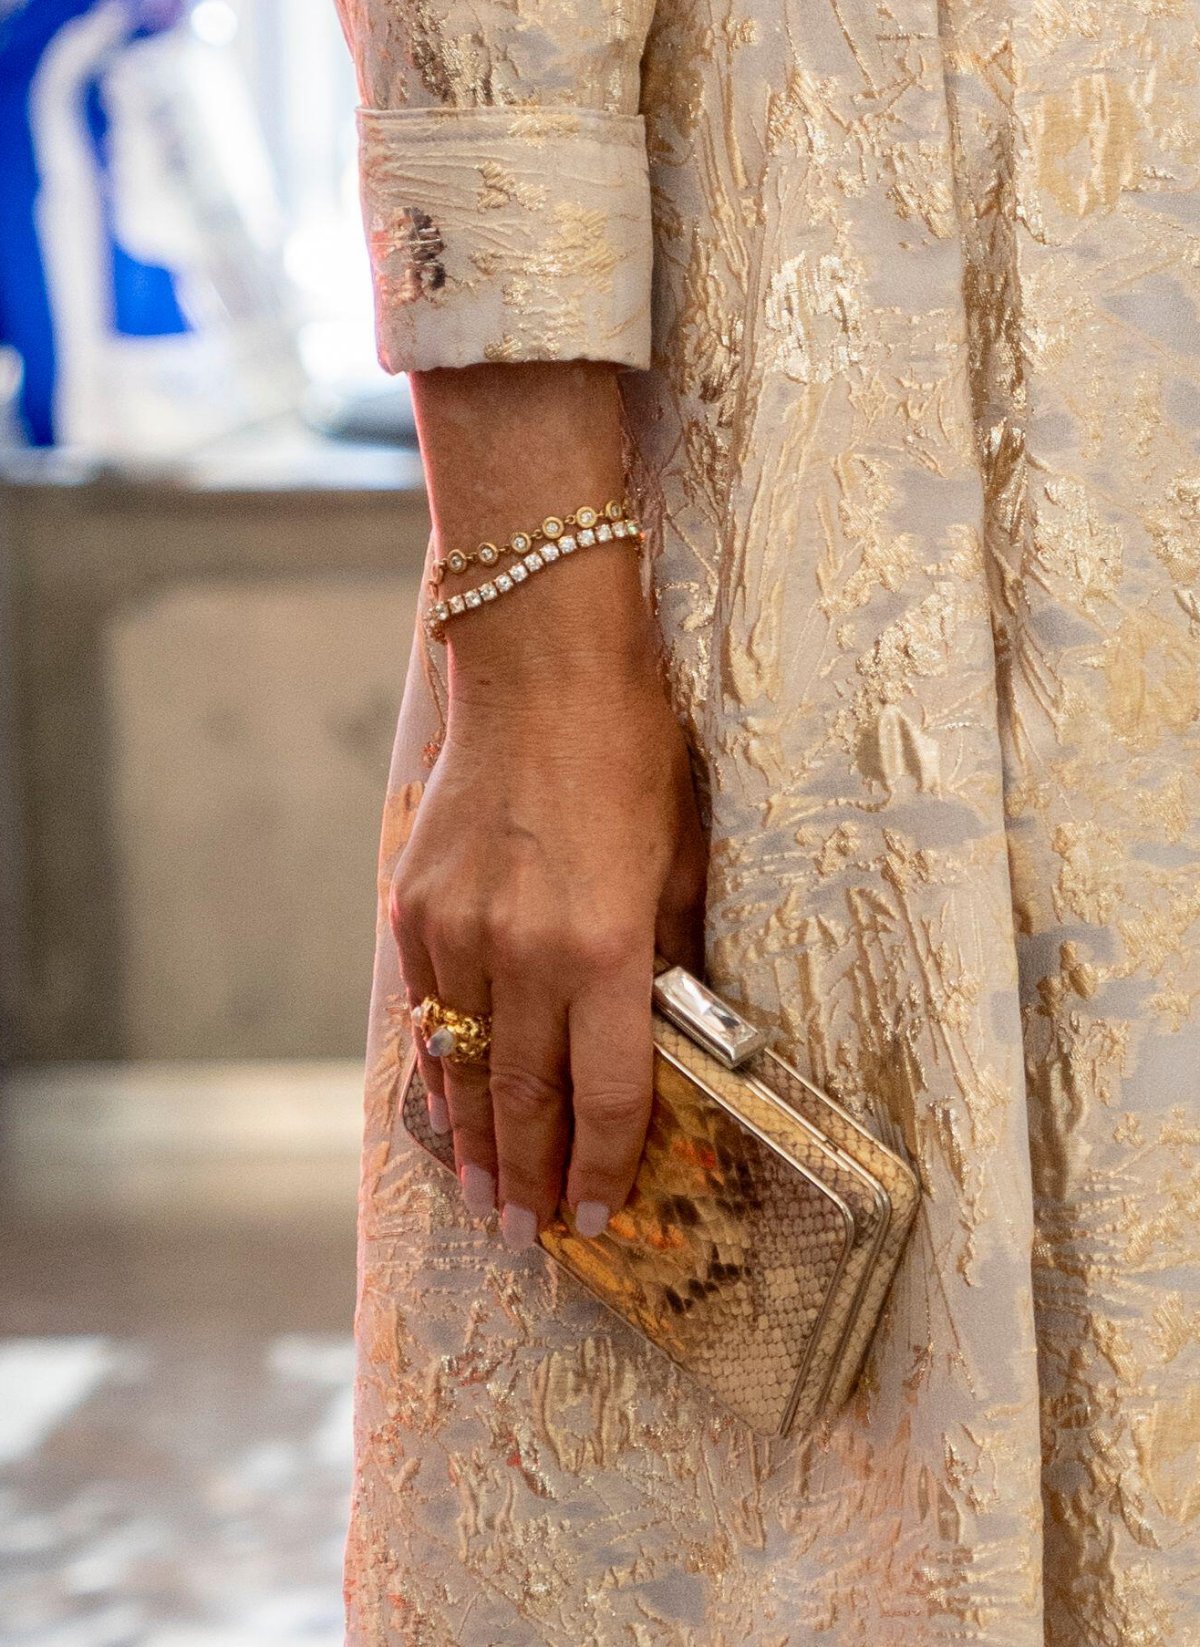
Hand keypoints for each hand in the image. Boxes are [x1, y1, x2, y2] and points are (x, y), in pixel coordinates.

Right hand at [389, 363, 706, 1247]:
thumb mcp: (683, 854)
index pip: (609, 1091)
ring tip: (479, 1198)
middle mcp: (527, 956)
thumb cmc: (631, 752)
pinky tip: (441, 1103)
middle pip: (526, 1099)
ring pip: (463, 1066)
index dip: (606, 1162)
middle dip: (531, 1176)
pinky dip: (433, 1066)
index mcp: (608, 949)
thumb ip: (669, 950)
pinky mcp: (415, 906)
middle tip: (526, 1236)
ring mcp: (459, 933)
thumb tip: (668, 1022)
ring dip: (474, 1139)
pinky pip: (423, 1010)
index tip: (598, 1213)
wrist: (540, 668)